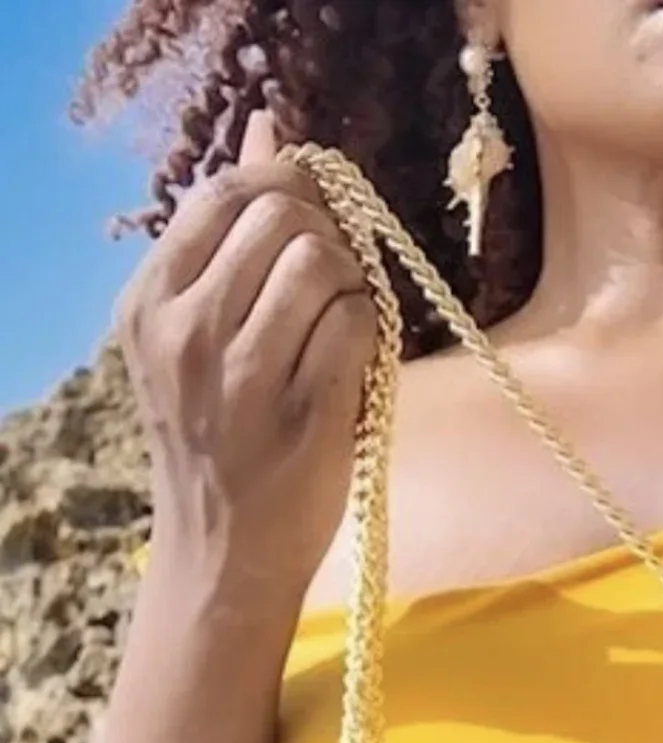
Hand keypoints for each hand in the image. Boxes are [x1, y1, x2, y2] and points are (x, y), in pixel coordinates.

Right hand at [115, 109, 377, 596]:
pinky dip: (370, 332)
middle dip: (325, 234)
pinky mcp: (304, 417)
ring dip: (351, 283)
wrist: (223, 554)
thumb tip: (268, 124)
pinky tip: (353, 364)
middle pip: (282, 217)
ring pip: (323, 263)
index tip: (311, 219)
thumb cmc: (220, 437)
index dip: (286, 188)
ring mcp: (244, 378)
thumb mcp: (197, 332)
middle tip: (332, 281)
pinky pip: (358, 326)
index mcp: (149, 304)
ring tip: (339, 326)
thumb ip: (231, 233)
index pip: (226, 193)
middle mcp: (186, 333)